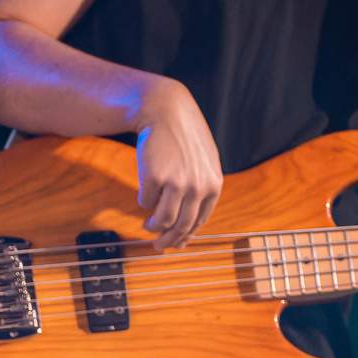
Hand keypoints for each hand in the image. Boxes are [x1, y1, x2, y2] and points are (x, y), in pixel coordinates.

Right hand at [134, 78, 223, 250]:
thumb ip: (201, 191)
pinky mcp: (155, 177)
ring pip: (163, 220)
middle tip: (158, 246)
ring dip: (153, 227)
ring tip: (148, 225)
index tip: (175, 243)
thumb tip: (188, 228)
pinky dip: (144, 201)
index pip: (199, 222)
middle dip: (168, 241)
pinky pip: (146, 201)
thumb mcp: (204, 163)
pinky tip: (145, 193)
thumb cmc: (183, 139)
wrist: (165, 111)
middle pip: (182, 226)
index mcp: (214, 185)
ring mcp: (177, 182)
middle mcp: (198, 186)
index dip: (186, 236)